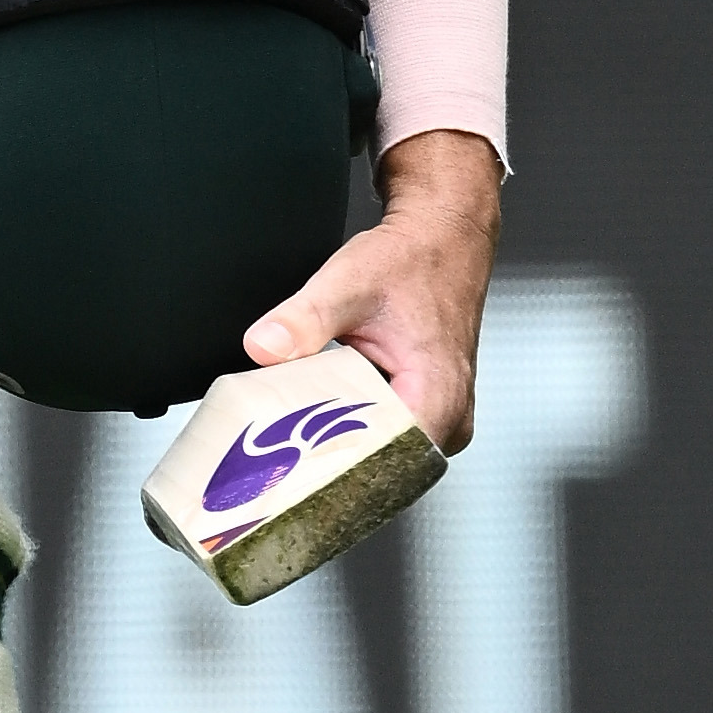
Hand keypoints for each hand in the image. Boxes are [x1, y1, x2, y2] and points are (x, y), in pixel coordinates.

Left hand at [244, 125, 500, 455]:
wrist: (443, 236)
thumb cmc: (413, 260)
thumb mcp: (348, 283)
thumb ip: (304, 319)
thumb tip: (264, 347)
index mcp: (438, 397)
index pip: (383, 468)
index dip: (331, 476)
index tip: (287, 476)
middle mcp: (448, 420)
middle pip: (379, 471)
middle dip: (327, 468)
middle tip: (276, 464)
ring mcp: (442, 420)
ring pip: (382, 459)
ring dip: (338, 453)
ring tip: (289, 449)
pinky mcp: (429, 413)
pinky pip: (386, 439)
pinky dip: (351, 434)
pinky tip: (315, 430)